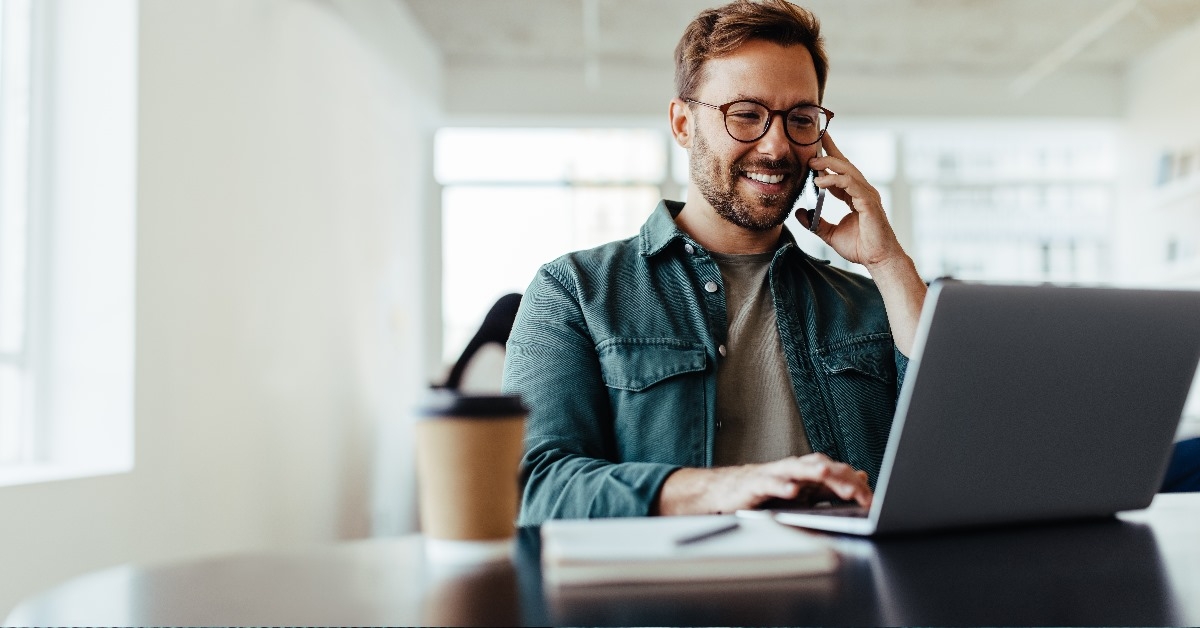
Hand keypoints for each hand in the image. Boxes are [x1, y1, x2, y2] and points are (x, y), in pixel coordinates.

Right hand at [656, 453, 872, 515]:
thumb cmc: (767, 492)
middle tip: (858, 491)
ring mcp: (774, 474)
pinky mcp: (755, 484)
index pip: (837, 473)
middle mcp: (793, 469)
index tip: (871, 500)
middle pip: (821, 467)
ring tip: (826, 475)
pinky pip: (770, 484)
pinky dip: (781, 486)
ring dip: (812, 471)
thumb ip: (832, 486)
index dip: (854, 485)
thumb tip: (861, 477)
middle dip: (839, 478)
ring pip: (797, 469)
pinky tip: (792, 492)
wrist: (727, 492)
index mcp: (807, 471)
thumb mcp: (804, 492)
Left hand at [796, 132, 904, 269]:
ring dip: (829, 164)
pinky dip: (835, 180)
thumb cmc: (861, 247)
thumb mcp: (830, 234)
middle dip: (829, 151)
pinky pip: (850, 184)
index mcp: (854, 196)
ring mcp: (867, 195)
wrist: (878, 260)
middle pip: (845, 164)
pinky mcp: (868, 202)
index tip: (816, 145)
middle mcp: (862, 191)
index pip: (841, 171)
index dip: (829, 158)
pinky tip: (820, 182)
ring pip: (847, 170)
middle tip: (812, 144)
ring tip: (812, 163)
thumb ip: (815, 223)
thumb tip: (799, 213)